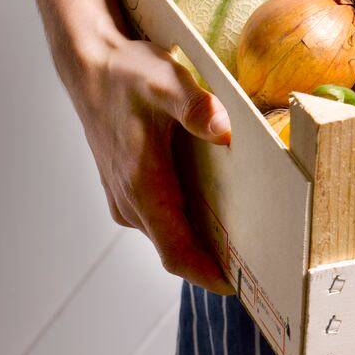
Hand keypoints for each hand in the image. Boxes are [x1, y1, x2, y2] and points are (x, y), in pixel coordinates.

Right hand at [73, 32, 234, 294]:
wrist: (90, 66)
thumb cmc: (128, 74)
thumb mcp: (165, 80)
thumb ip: (194, 105)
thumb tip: (223, 129)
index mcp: (142, 186)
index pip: (175, 250)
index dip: (206, 273)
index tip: (238, 287)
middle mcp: (131, 202)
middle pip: (177, 249)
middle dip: (216, 263)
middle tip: (264, 269)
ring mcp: (127, 198)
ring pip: (170, 234)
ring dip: (204, 244)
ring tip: (252, 244)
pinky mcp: (129, 189)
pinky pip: (163, 219)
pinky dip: (190, 224)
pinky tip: (224, 212)